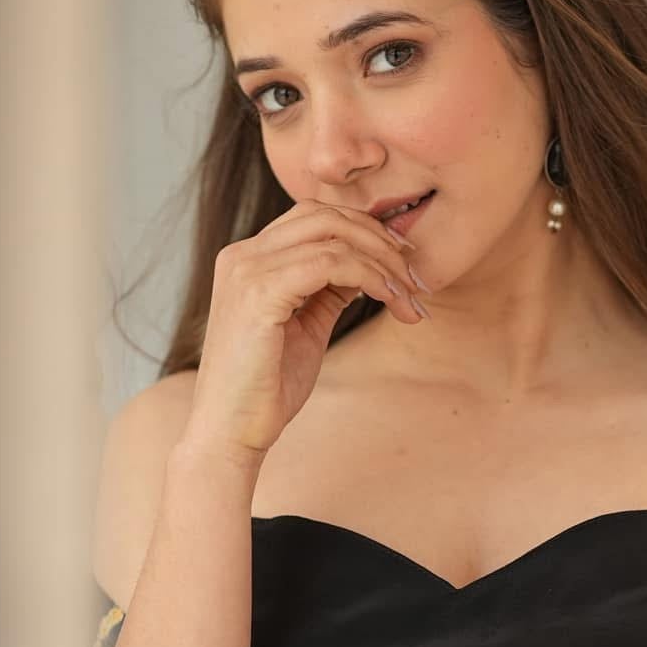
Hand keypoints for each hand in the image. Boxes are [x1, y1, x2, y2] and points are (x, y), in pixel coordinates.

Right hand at [184, 198, 429, 461]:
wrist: (231, 432)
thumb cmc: (266, 387)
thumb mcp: (306, 326)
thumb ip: (329, 290)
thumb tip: (366, 266)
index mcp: (248, 260)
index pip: (314, 216)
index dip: (364, 231)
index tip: (403, 262)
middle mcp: (243, 255)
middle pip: (325, 215)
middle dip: (379, 240)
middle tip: (415, 277)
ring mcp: (247, 270)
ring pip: (333, 235)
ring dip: (383, 262)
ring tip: (410, 296)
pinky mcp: (259, 292)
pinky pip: (330, 263)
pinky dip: (370, 276)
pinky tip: (390, 300)